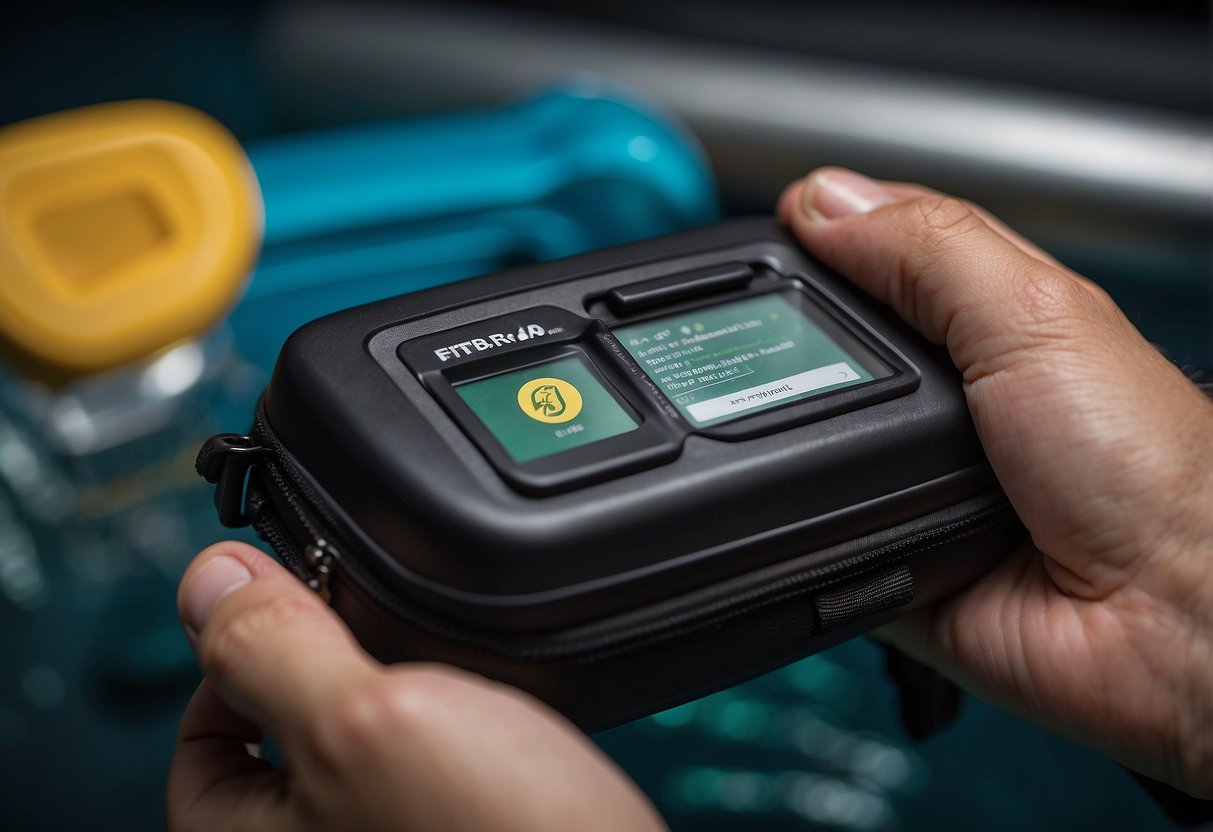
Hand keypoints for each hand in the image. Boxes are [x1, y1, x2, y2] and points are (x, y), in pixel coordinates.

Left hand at [167, 542, 665, 831]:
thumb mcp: (361, 724)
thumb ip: (273, 651)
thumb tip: (208, 581)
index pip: (200, 742)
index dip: (242, 658)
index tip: (304, 612)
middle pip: (284, 741)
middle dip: (330, 668)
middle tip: (386, 632)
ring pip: (366, 749)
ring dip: (400, 692)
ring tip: (446, 664)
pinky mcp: (461, 829)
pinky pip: (431, 769)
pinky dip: (453, 726)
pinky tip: (493, 710)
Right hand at [779, 168, 1212, 795]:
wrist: (1169, 620)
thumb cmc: (1153, 472)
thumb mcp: (1037, 316)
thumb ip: (930, 251)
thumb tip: (826, 202)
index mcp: (989, 320)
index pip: (880, 254)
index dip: (820, 238)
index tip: (764, 234)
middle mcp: (948, 398)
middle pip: (825, 346)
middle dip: (786, 344)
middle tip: (754, 342)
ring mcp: (912, 477)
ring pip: (804, 441)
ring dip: (786, 439)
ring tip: (786, 430)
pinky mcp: (885, 553)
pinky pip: (809, 532)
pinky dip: (794, 524)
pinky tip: (795, 509)